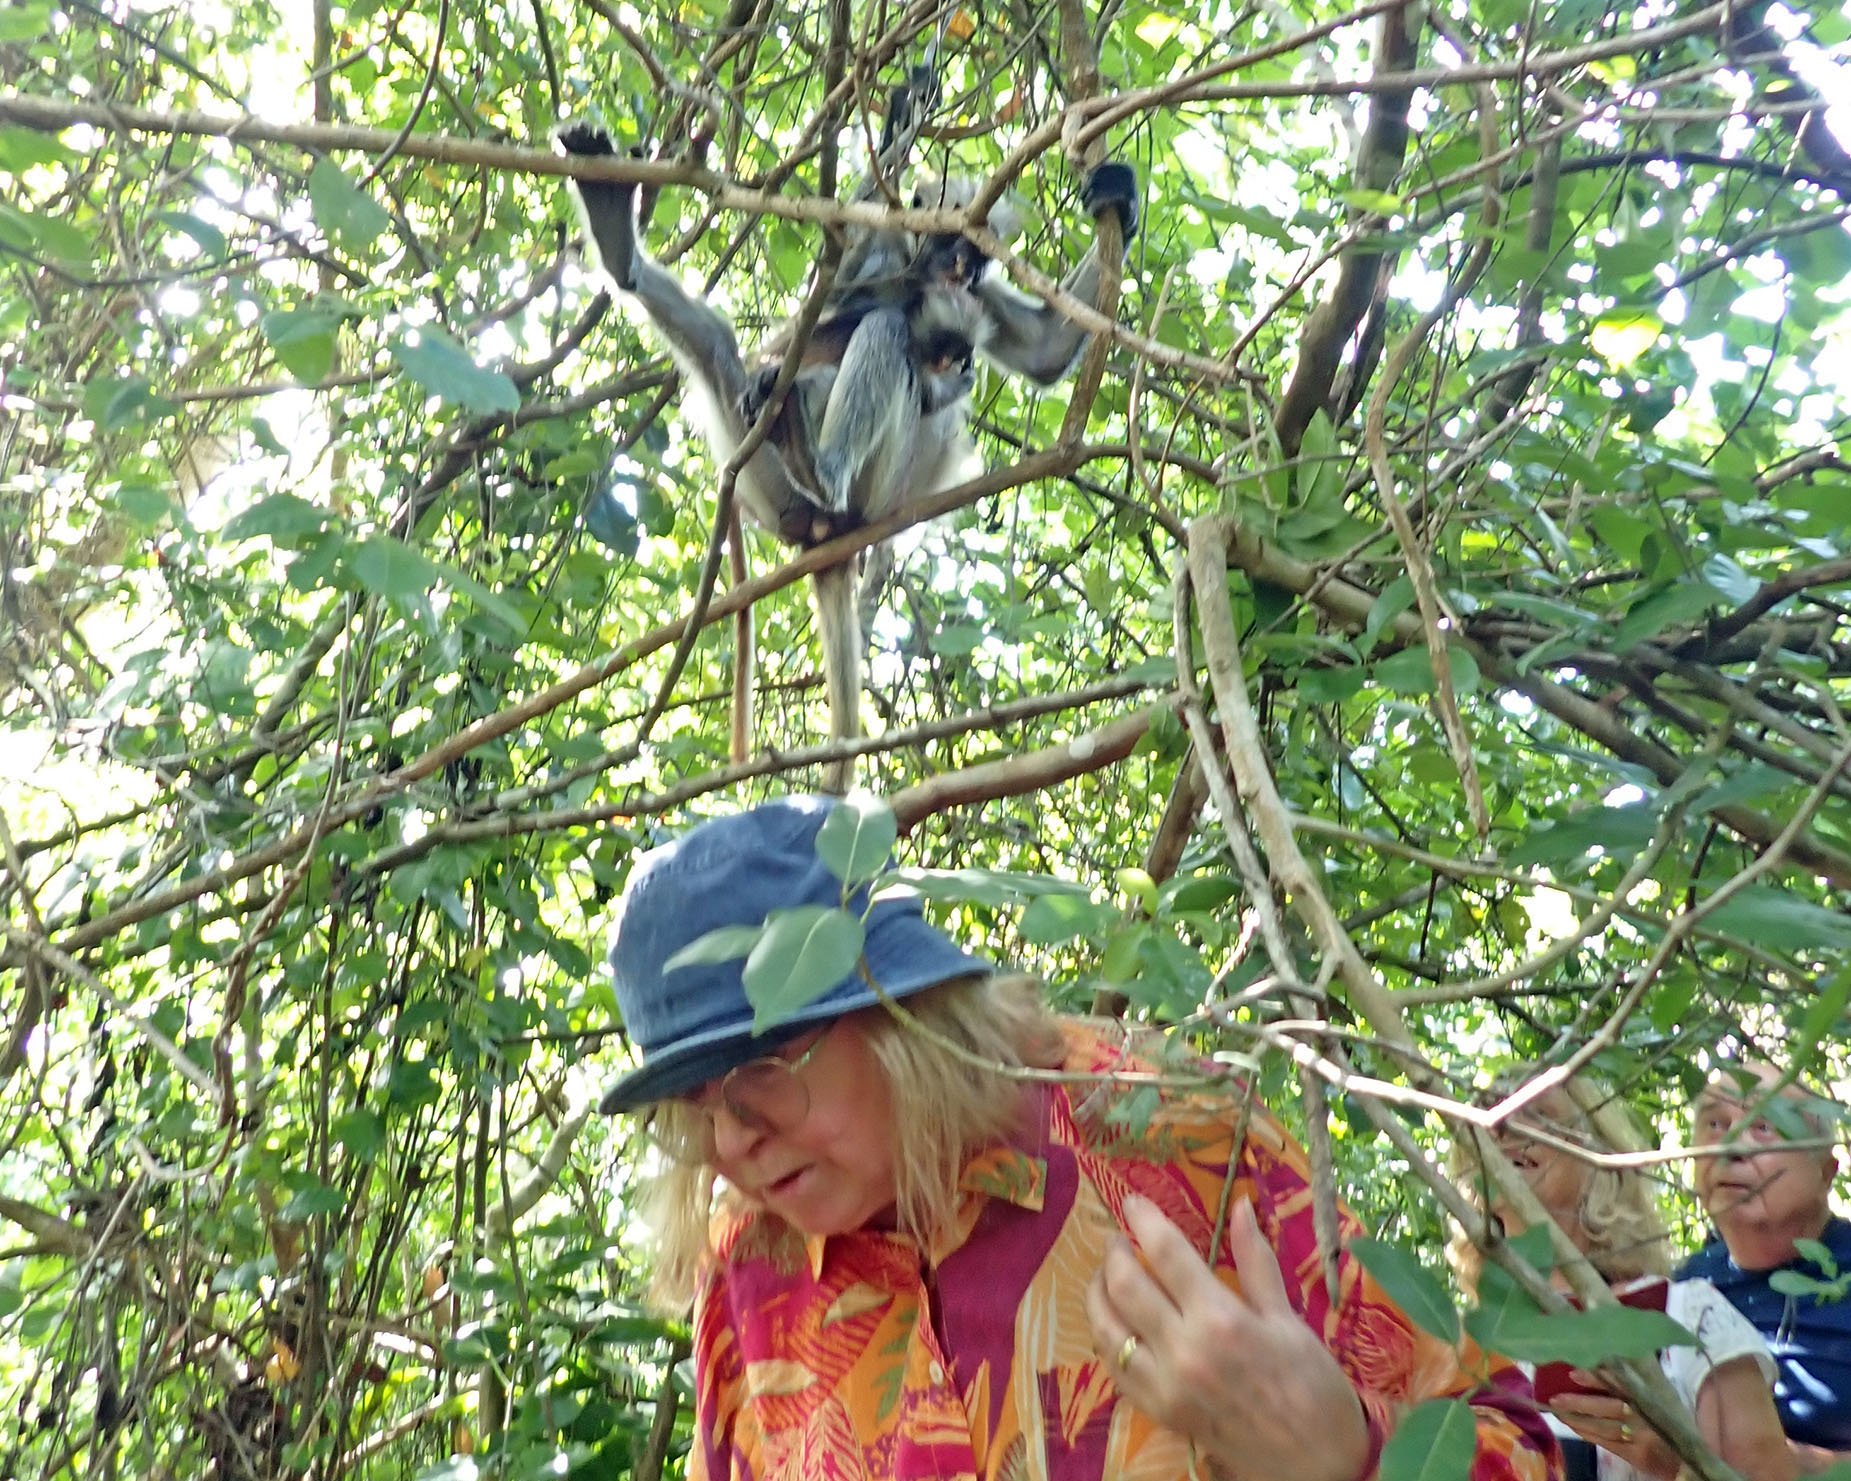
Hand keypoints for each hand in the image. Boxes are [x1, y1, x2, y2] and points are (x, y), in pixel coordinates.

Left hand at [1085, 1194, 1367, 1480]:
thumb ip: (1255, 1260)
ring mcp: (1165, 1385)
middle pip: (1124, 1285)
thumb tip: (1240, 1204)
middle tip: (1118, 1237)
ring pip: (1106, 1328)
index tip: (1132, 1200)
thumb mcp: (1288, 1317)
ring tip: (1107, 1274)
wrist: (1317, 1464)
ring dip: (1098, 1292)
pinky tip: (1116, 1321)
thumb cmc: (1312, 1385)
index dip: (1144, 1219)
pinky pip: (1115, 1368)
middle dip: (1114, 1252)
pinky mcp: (1158, 1412)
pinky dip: (1108, 1337)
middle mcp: (1183, 1350)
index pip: (1165, 1253)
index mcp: (1220, 1319)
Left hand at [1550, 1381, 1678, 1480]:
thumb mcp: (1660, 1389)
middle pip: (1609, 1408)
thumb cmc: (1669, 1414)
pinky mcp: (1636, 1455)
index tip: (1572, 1373)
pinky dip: (1587, 1434)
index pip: (1621, 1384)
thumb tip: (1610, 1348)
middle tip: (1555, 1397)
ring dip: (1578, 1419)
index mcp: (1651, 1395)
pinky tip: (1572, 1426)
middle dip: (1581, 1403)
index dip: (1596, 1378)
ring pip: (1604, 1428)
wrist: (1687, 1453)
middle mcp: (1646, 1416)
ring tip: (1556, 1411)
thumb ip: (1639, 1369)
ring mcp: (1640, 1437)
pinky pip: (1606, 1443)